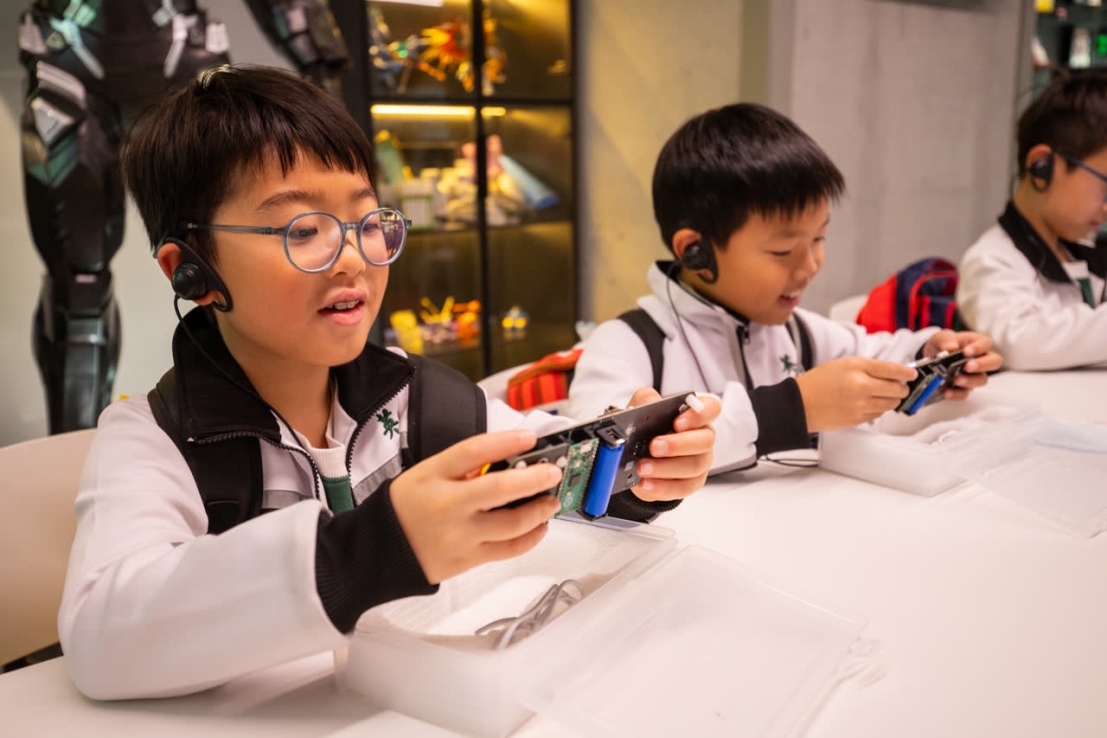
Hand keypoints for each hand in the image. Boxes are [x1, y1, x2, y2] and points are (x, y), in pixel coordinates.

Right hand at [390, 430, 561, 584]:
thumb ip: (462, 467)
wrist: (380, 550)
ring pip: (511, 524)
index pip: (474, 451)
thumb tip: (508, 460)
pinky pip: (508, 549)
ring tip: (551, 500)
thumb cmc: (405, 508)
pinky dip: (530, 537)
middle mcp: (448, 506)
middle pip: (499, 489)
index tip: (530, 437)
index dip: (506, 441)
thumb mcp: (425, 474)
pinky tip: (539, 526)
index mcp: (434, 476)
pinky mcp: (468, 559)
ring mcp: (460, 535)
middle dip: (535, 479)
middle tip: (553, 472)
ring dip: (539, 510)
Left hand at [626, 388, 719, 501]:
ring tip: (642, 467)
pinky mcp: (691, 483)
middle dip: (678, 444)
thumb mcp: (640, 408)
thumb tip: (650, 403)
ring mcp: (700, 462)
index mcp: (695, 415)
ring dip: (665, 467)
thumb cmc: (647, 428)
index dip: (700, 414)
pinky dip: (663, 487)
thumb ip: (645, 399)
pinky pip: (683, 488)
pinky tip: (645, 483)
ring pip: (694, 466)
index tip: (678, 422)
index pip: (711, 409)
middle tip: (654, 446)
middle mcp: (703, 438)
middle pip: (705, 441)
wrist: (638, 457)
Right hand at [796, 357, 917, 431]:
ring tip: (882, 395)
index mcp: (857, 368)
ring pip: (890, 404)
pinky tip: (869, 404)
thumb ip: (868, 367)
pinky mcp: (858, 420)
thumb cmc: (817, 382)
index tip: (912, 374)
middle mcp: (862, 387)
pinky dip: (878, 409)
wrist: (799, 404)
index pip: (892, 369)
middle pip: (897, 390)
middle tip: (900, 386)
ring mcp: (860, 406)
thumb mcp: (842, 364)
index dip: (906, 372)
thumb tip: (892, 373)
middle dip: (902, 388)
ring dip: (892, 400)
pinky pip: (878, 415)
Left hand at [922, 330, 1003, 399]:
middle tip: (968, 367)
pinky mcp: (965, 387)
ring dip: (970, 381)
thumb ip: (945, 340)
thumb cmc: (943, 344)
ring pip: (982, 380)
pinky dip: (956, 393)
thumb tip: (950, 348)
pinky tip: (947, 392)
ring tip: (956, 380)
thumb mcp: (941, 337)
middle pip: (994, 362)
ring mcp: (974, 374)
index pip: (986, 343)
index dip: (979, 347)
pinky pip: (965, 393)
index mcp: (977, 343)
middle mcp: (980, 359)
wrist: (933, 357)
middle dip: (983, 365)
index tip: (966, 351)